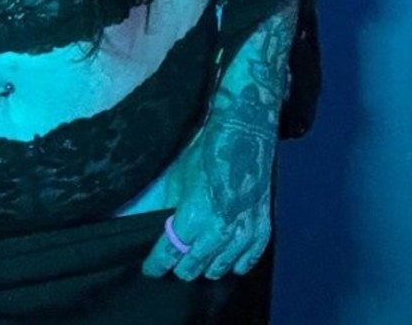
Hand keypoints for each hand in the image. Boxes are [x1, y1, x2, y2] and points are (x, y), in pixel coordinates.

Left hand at [141, 102, 275, 281]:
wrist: (244, 140)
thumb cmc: (205, 156)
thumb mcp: (177, 178)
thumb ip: (166, 208)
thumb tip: (153, 226)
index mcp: (194, 217)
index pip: (169, 253)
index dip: (156, 265)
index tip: (150, 269)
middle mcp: (218, 232)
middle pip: (193, 268)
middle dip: (179, 266)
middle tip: (174, 260)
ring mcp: (242, 234)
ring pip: (218, 270)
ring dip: (205, 267)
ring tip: (197, 258)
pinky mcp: (261, 232)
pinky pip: (244, 264)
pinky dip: (232, 264)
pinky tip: (225, 259)